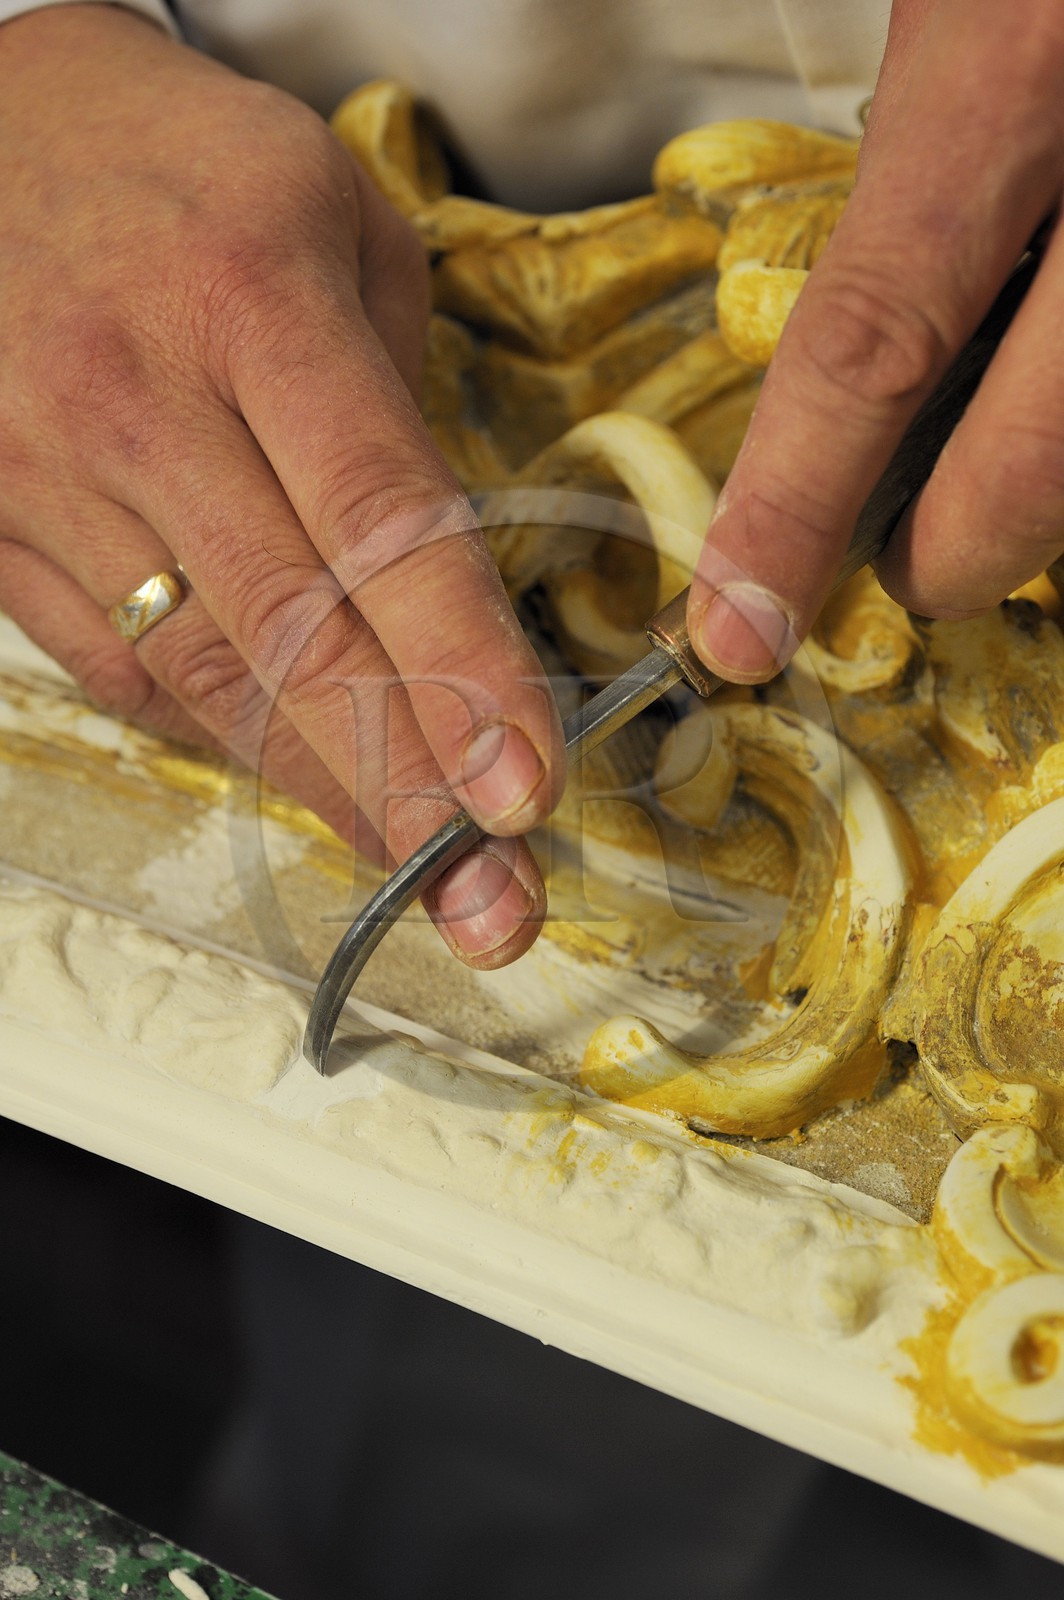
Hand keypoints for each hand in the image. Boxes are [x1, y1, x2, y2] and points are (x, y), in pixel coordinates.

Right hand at [0, 4, 563, 965]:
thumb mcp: (337, 221)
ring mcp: (43, 471)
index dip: (459, 670)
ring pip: (196, 681)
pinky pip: (117, 668)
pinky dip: (220, 738)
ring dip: (321, 794)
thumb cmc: (190, 171)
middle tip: (492, 903)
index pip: (379, 522)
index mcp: (253, 300)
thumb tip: (450, 585)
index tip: (528, 788)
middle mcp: (137, 399)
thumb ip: (399, 402)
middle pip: (286, 637)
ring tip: (420, 879)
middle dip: (402, 789)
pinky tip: (303, 783)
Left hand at [688, 0, 1063, 679]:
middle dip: (961, 547)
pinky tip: (1057, 372)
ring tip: (993, 479)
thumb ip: (933, 120)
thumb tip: (878, 296)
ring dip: (1053, 487)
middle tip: (910, 567)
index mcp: (1023, 59)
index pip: (875, 339)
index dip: (795, 502)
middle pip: (1044, 454)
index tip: (743, 618)